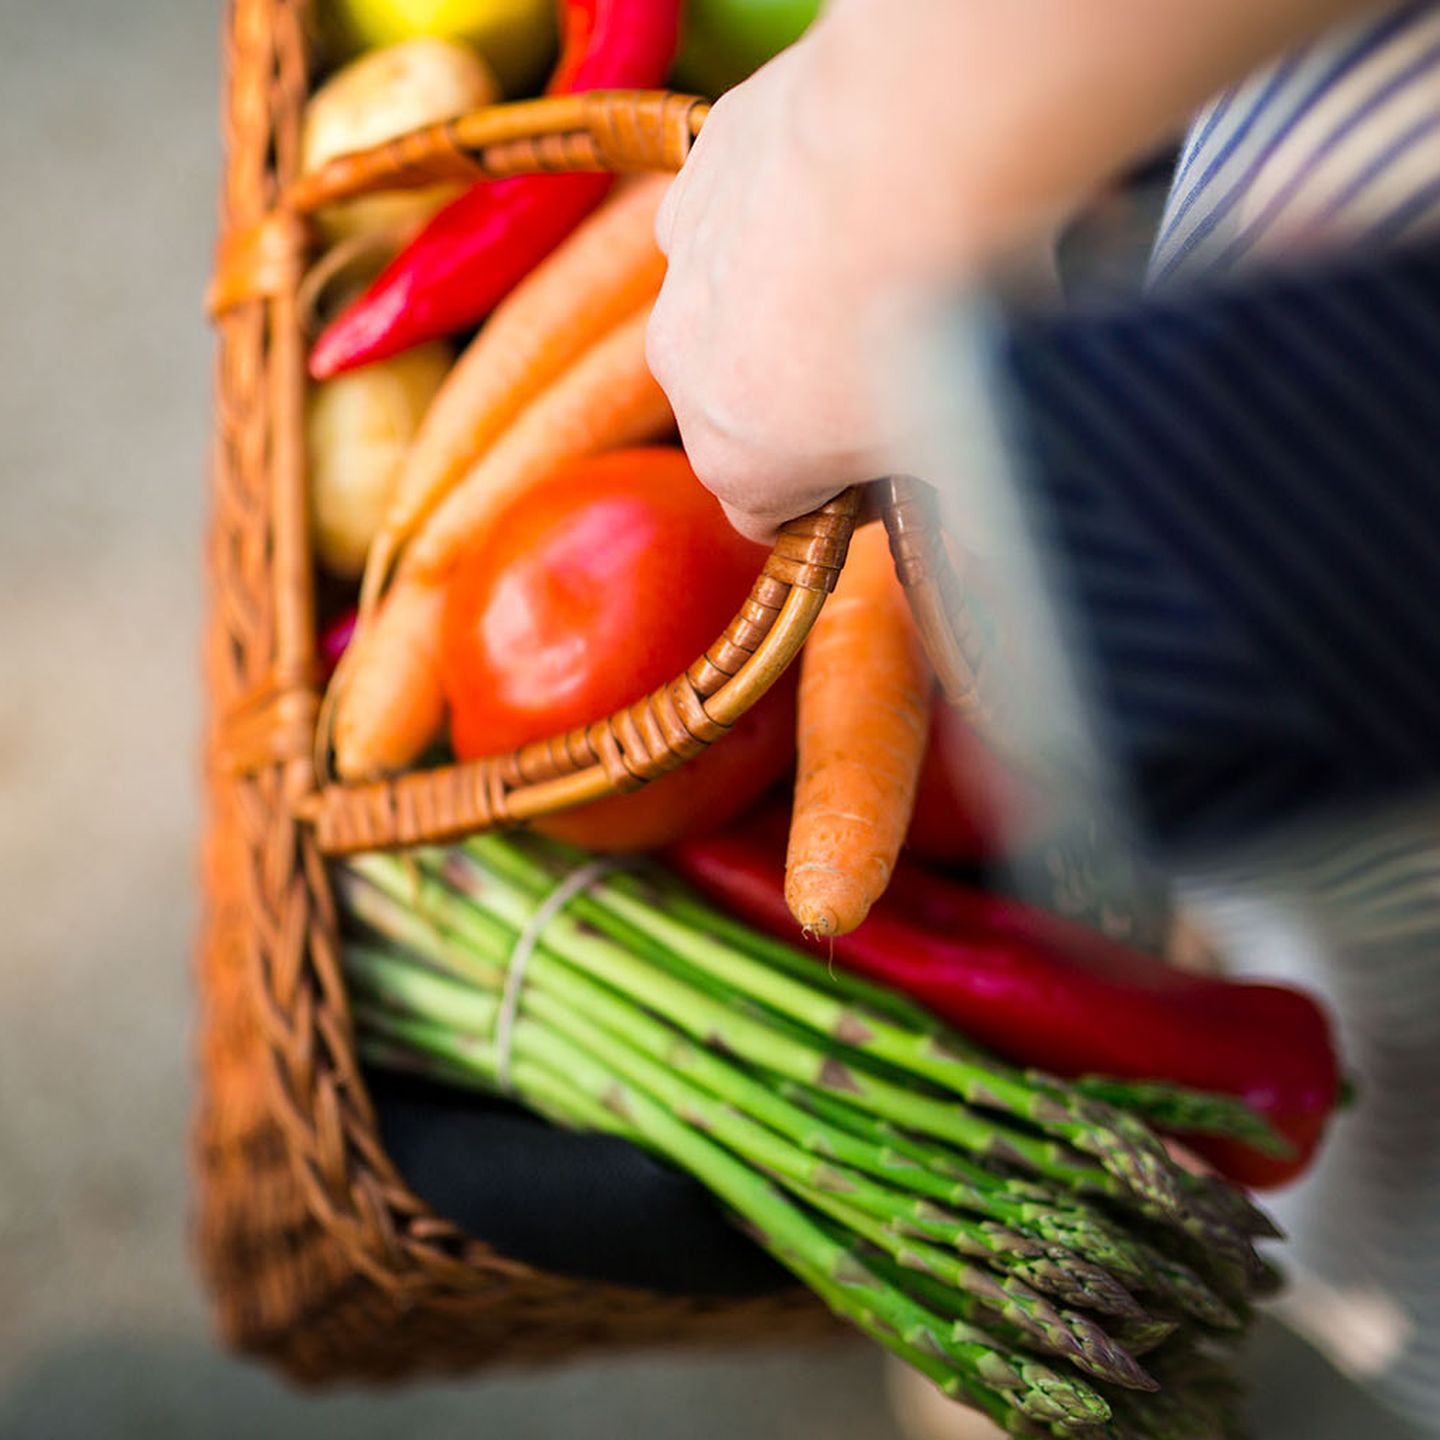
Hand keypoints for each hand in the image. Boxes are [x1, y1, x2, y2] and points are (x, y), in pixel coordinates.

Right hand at [647, 35, 913, 542]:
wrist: (913, 151)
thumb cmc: (932, 323)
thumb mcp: (959, 448)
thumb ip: (948, 497)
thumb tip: (975, 519)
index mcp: (735, 461)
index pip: (764, 514)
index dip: (827, 497)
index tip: (882, 467)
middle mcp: (681, 372)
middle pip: (740, 407)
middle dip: (801, 397)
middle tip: (891, 361)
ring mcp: (681, 267)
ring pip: (729, 307)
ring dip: (787, 302)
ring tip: (879, 267)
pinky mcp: (699, 173)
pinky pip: (731, 213)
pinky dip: (776, 213)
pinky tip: (849, 193)